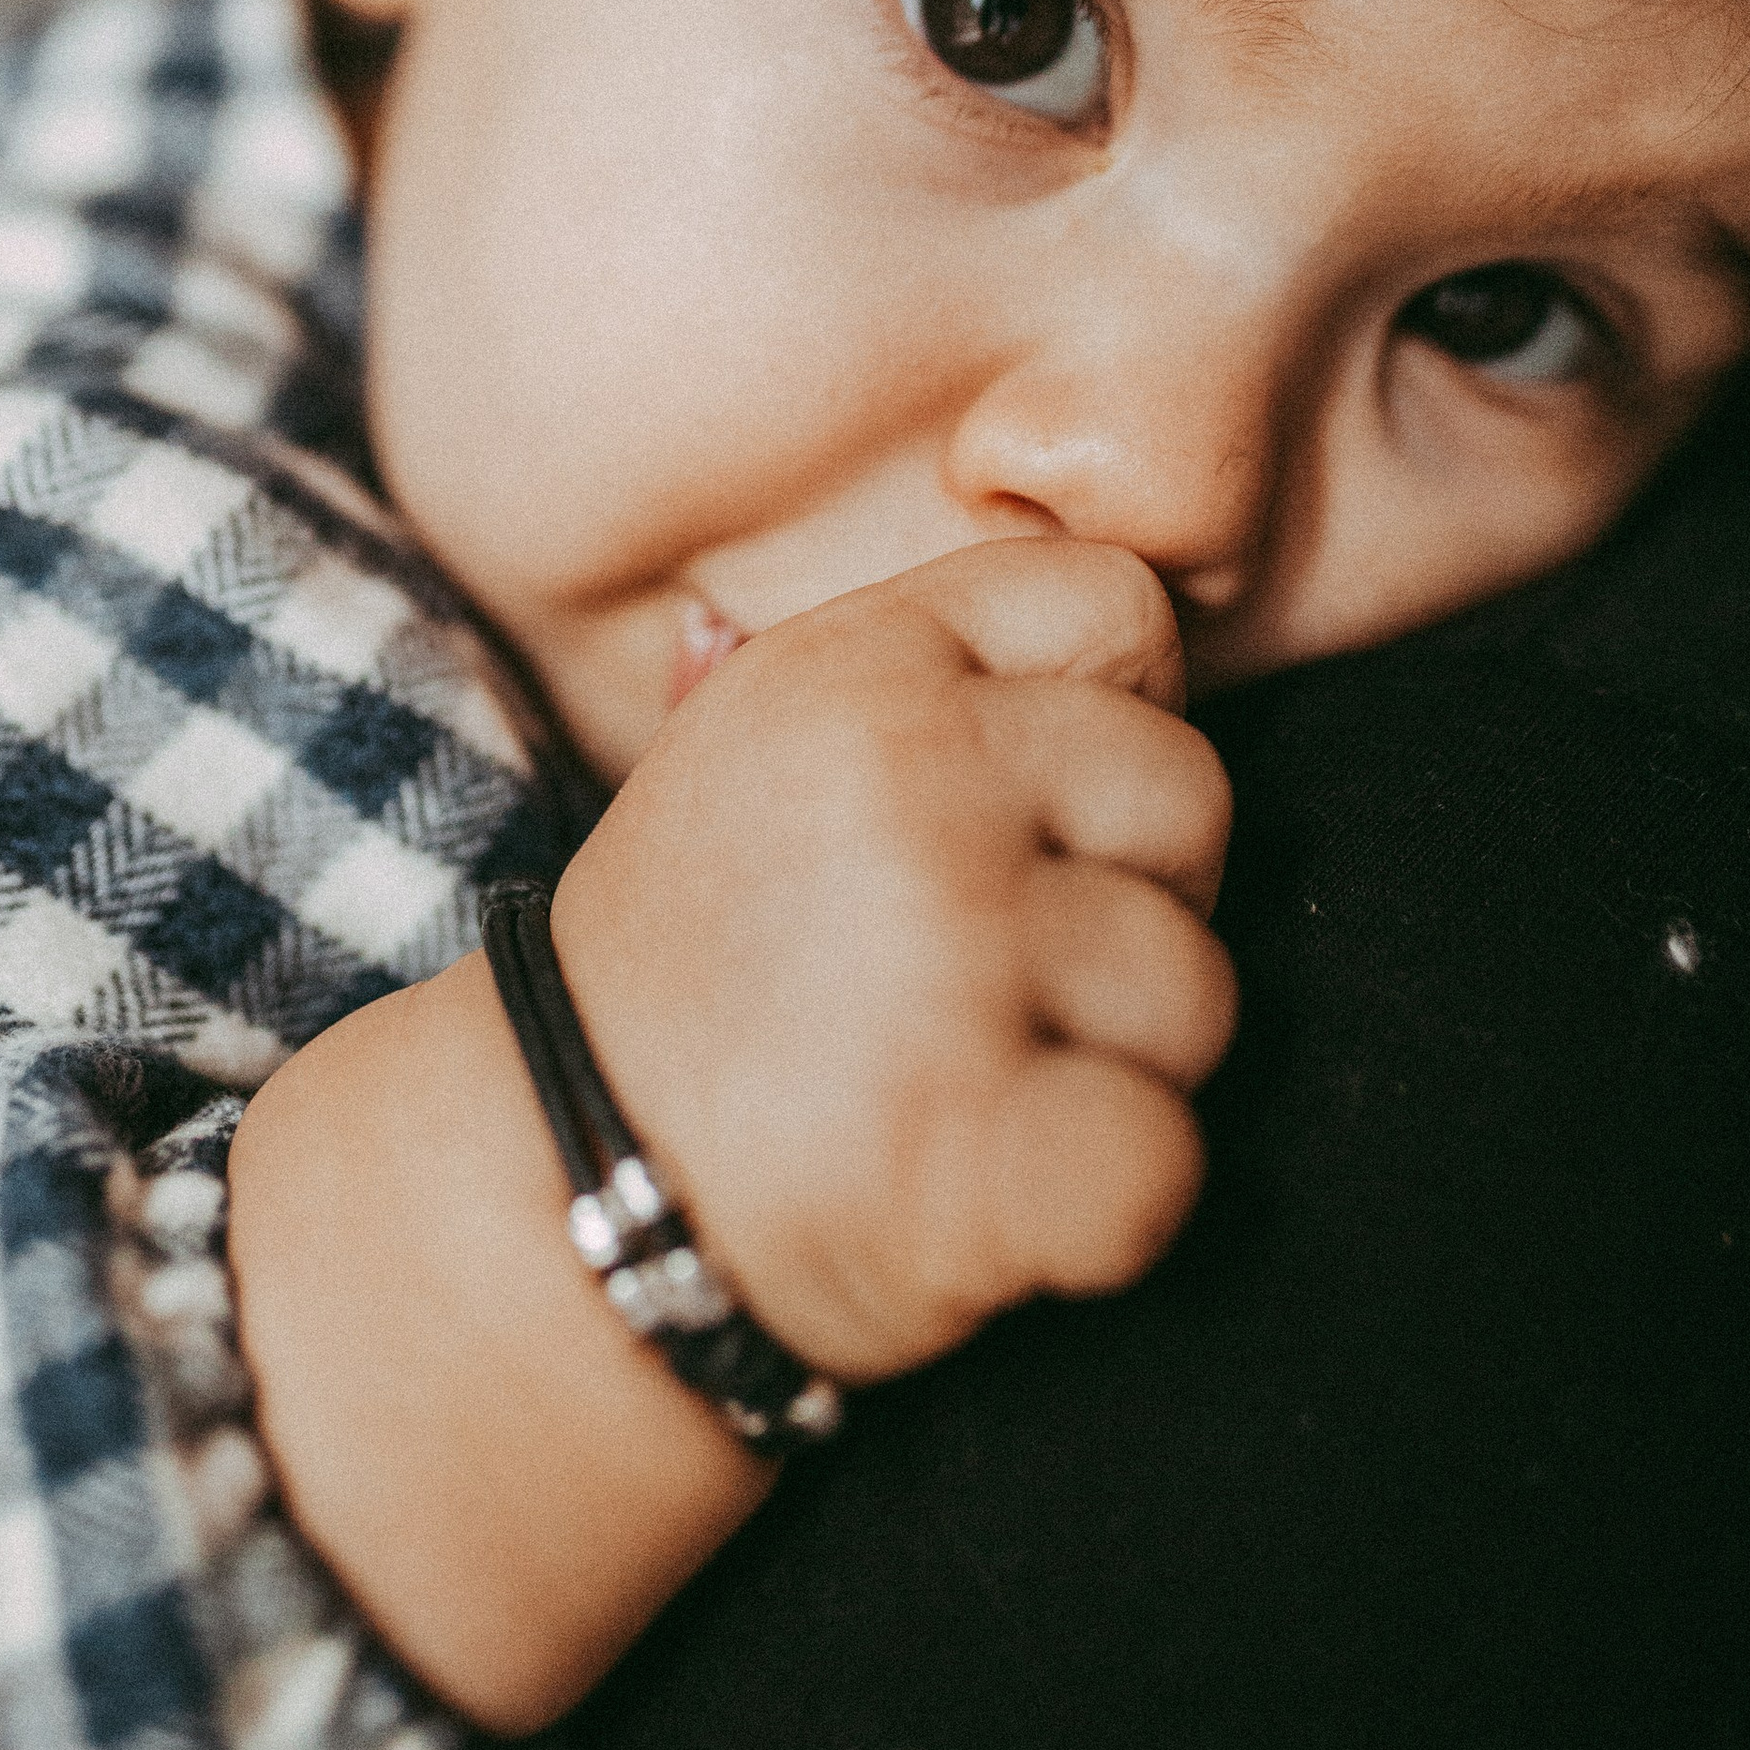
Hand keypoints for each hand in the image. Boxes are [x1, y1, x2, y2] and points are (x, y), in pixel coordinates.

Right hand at [550, 538, 1236, 1383]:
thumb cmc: (688, 963)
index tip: (1034, 814)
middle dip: (1136, 899)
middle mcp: (911, 783)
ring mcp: (948, 961)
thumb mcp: (738, 745)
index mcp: (861, 665)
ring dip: (1120, 1066)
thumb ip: (879, 666)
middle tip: (1003, 977)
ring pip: (1195, 993)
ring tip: (973, 1089)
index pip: (1121, 605)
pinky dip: (1117, 1205)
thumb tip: (962, 545)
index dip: (1112, 714)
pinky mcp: (972, 1151)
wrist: (553, 1175)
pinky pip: (1162, 1159)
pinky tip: (1010, 1201)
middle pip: (1188, 794)